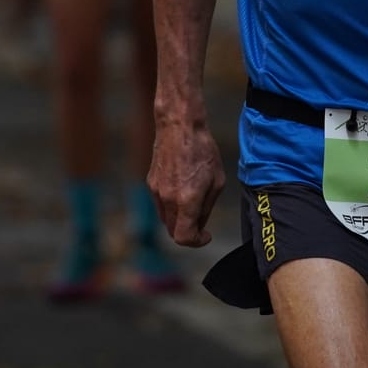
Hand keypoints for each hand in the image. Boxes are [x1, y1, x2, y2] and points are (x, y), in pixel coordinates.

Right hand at [148, 114, 223, 247]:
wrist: (179, 126)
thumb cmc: (203, 149)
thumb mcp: (217, 181)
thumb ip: (207, 207)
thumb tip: (200, 224)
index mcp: (186, 200)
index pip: (184, 238)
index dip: (197, 242)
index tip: (206, 235)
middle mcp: (168, 199)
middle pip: (173, 231)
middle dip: (188, 231)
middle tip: (201, 222)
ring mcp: (156, 191)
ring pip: (165, 219)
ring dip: (179, 219)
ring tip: (193, 202)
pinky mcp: (151, 183)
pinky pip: (160, 204)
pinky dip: (171, 206)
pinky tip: (183, 189)